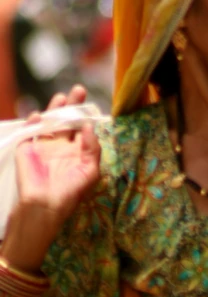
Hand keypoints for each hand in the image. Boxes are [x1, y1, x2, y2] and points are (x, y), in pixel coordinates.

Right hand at [15, 83, 100, 226]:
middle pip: (66, 120)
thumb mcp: (90, 172)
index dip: (86, 116)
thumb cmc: (70, 192)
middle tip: (79, 90)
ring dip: (54, 109)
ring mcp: (42, 147)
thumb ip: (93, 149)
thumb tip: (90, 126)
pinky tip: (38, 116)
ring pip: (48, 122)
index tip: (91, 105)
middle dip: (72, 105)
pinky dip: (33, 122)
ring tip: (62, 97)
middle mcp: (60, 147)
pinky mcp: (26, 149)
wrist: (45, 206)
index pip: (81, 129)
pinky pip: (29, 132)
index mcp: (76, 152)